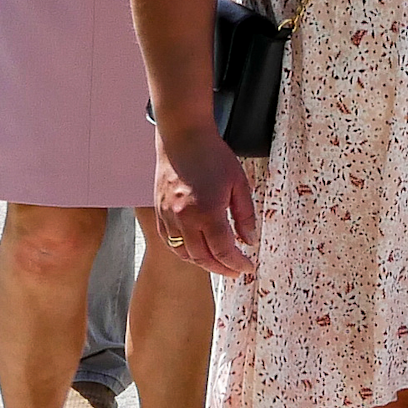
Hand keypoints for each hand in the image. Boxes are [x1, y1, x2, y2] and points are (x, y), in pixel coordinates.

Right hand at [156, 128, 258, 278]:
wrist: (183, 137)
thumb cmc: (213, 156)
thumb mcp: (239, 183)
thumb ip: (245, 215)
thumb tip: (249, 240)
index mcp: (208, 212)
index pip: (223, 251)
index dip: (237, 263)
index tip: (247, 267)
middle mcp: (185, 219)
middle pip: (203, 257)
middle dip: (222, 268)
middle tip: (235, 270)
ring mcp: (168, 217)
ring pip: (185, 253)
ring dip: (202, 262)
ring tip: (218, 263)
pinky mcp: (158, 212)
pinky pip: (169, 241)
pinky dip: (184, 251)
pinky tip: (196, 251)